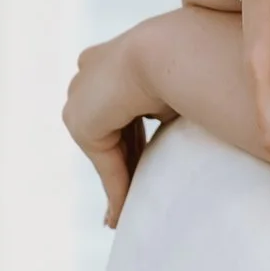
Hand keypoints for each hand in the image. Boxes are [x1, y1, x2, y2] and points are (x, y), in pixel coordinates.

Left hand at [64, 22, 176, 227]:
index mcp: (112, 56)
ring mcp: (80, 95)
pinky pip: (106, 163)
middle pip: (109, 131)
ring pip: (105, 150)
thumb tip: (183, 131)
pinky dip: (117, 189)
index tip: (143, 167)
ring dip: (117, 185)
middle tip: (126, 202)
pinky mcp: (80, 122)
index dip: (134, 140)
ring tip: (124, 217)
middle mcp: (90, 70)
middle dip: (121, 166)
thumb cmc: (189, 62)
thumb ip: (166, 111)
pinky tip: (124, 216)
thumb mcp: (175, 91)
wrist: (170, 53)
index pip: (121, 105)